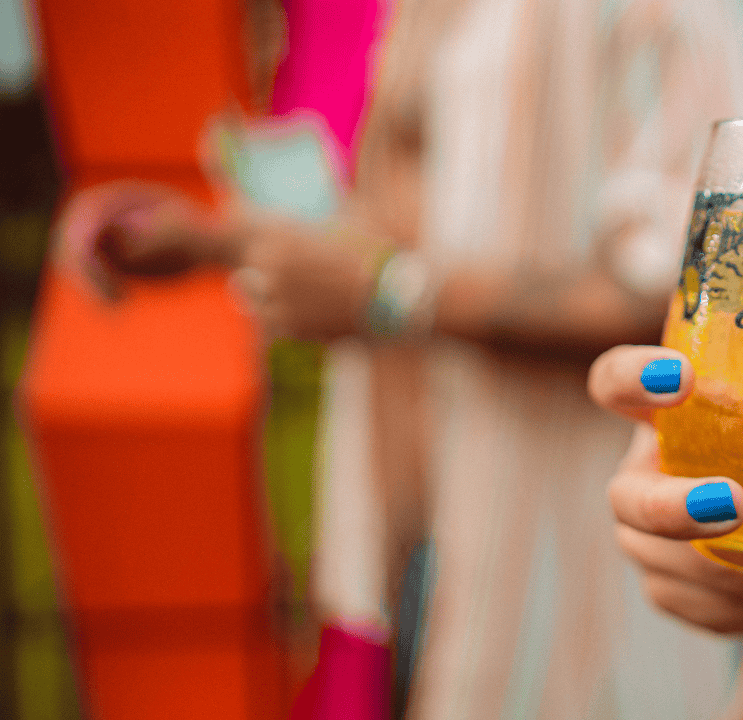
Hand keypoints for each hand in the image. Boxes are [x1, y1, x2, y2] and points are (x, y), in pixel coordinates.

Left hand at [57, 180, 392, 341]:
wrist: (409, 297)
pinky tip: (326, 310)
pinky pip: (275, 320)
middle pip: (232, 262)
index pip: (216, 226)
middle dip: (242, 260)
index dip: (193, 228)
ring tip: (318, 287)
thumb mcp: (348, 212)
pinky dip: (291, 315)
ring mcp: (275, 301)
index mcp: (275, 230)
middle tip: (251, 258)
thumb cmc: (383, 249)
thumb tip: (301, 185)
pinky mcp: (288, 331)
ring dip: (271, 290)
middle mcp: (265, 266)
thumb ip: (312, 203)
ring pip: (253, 294)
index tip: (152, 230)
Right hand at [588, 345, 742, 635]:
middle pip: (624, 497)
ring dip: (741, 585)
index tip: (681, 379)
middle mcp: (647, 468)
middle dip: (672, 508)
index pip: (614, 381)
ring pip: (668, 570)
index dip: (631, 378)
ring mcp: (650, 537)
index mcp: (677, 406)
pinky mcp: (670, 588)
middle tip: (739, 505)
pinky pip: (699, 615)